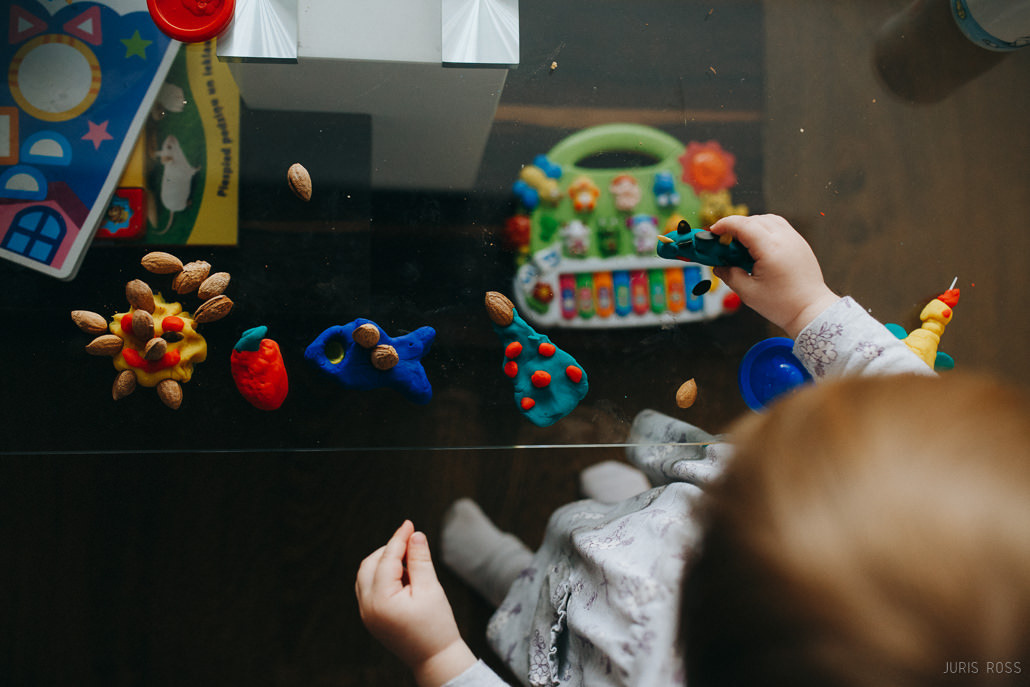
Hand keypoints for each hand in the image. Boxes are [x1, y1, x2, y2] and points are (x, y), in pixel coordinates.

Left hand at [356, 521, 476, 686]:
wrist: (434, 659)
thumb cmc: (436, 625)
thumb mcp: (431, 588)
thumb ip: (421, 560)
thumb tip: (415, 535)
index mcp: (381, 600)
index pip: (387, 559)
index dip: (399, 538)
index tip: (409, 523)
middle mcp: (367, 606)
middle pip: (370, 564)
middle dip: (389, 550)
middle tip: (412, 544)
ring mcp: (366, 614)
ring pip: (366, 575)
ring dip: (384, 562)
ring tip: (411, 564)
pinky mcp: (370, 618)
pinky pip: (369, 588)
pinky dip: (382, 576)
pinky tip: (404, 578)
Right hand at [710, 214, 838, 337]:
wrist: (811, 310)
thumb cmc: (784, 304)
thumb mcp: (748, 292)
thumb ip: (729, 275)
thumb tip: (719, 267)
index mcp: (771, 249)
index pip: (743, 225)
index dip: (725, 225)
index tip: (713, 231)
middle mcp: (784, 239)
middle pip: (754, 220)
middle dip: (735, 226)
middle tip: (723, 241)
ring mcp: (794, 239)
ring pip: (768, 219)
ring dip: (751, 225)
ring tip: (740, 242)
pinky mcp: (799, 243)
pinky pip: (779, 226)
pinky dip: (764, 229)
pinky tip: (757, 245)